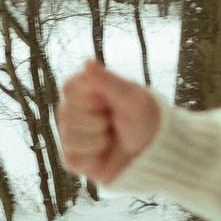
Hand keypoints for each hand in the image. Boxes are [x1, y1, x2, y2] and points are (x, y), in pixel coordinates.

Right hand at [58, 61, 162, 183]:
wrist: (154, 152)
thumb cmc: (143, 119)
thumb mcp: (131, 98)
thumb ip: (108, 81)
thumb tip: (87, 62)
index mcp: (83, 90)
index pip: (68, 88)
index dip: (90, 97)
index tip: (108, 101)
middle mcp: (72, 111)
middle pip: (66, 114)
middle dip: (97, 121)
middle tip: (112, 122)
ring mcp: (71, 135)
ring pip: (68, 137)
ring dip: (98, 140)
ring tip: (111, 138)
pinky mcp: (72, 159)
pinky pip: (71, 159)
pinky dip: (93, 158)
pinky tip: (103, 154)